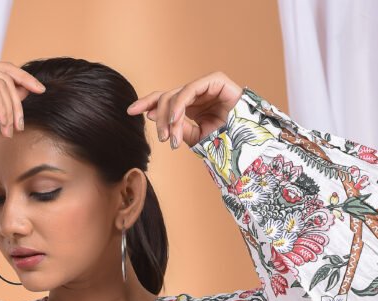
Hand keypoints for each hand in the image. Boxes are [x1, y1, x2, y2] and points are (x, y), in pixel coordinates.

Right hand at [0, 56, 46, 143]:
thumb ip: (1, 103)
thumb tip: (25, 90)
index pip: (4, 69)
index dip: (24, 77)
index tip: (41, 90)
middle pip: (6, 76)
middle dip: (17, 103)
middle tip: (19, 127)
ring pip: (0, 84)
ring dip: (9, 109)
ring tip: (9, 130)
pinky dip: (0, 106)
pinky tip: (2, 123)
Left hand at [126, 71, 243, 148]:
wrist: (248, 143)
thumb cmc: (225, 142)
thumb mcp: (194, 138)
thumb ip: (176, 128)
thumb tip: (152, 115)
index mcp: (189, 106)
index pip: (163, 100)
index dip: (146, 103)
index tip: (130, 111)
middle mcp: (195, 94)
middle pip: (166, 98)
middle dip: (161, 119)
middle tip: (164, 139)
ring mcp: (204, 86)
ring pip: (176, 96)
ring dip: (171, 118)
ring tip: (172, 138)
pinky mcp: (215, 80)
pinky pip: (190, 90)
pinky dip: (180, 105)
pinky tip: (176, 119)